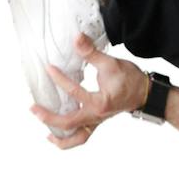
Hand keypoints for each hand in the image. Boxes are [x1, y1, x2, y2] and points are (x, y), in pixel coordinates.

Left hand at [29, 34, 152, 146]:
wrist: (145, 93)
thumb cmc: (130, 80)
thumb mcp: (111, 63)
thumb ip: (91, 53)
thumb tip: (77, 38)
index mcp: (100, 102)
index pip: (74, 92)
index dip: (59, 79)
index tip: (49, 68)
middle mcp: (97, 115)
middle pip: (69, 123)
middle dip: (49, 117)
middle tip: (33, 108)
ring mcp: (97, 121)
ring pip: (77, 137)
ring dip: (61, 138)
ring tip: (46, 134)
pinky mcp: (97, 122)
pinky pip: (82, 136)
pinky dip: (70, 139)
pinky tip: (57, 134)